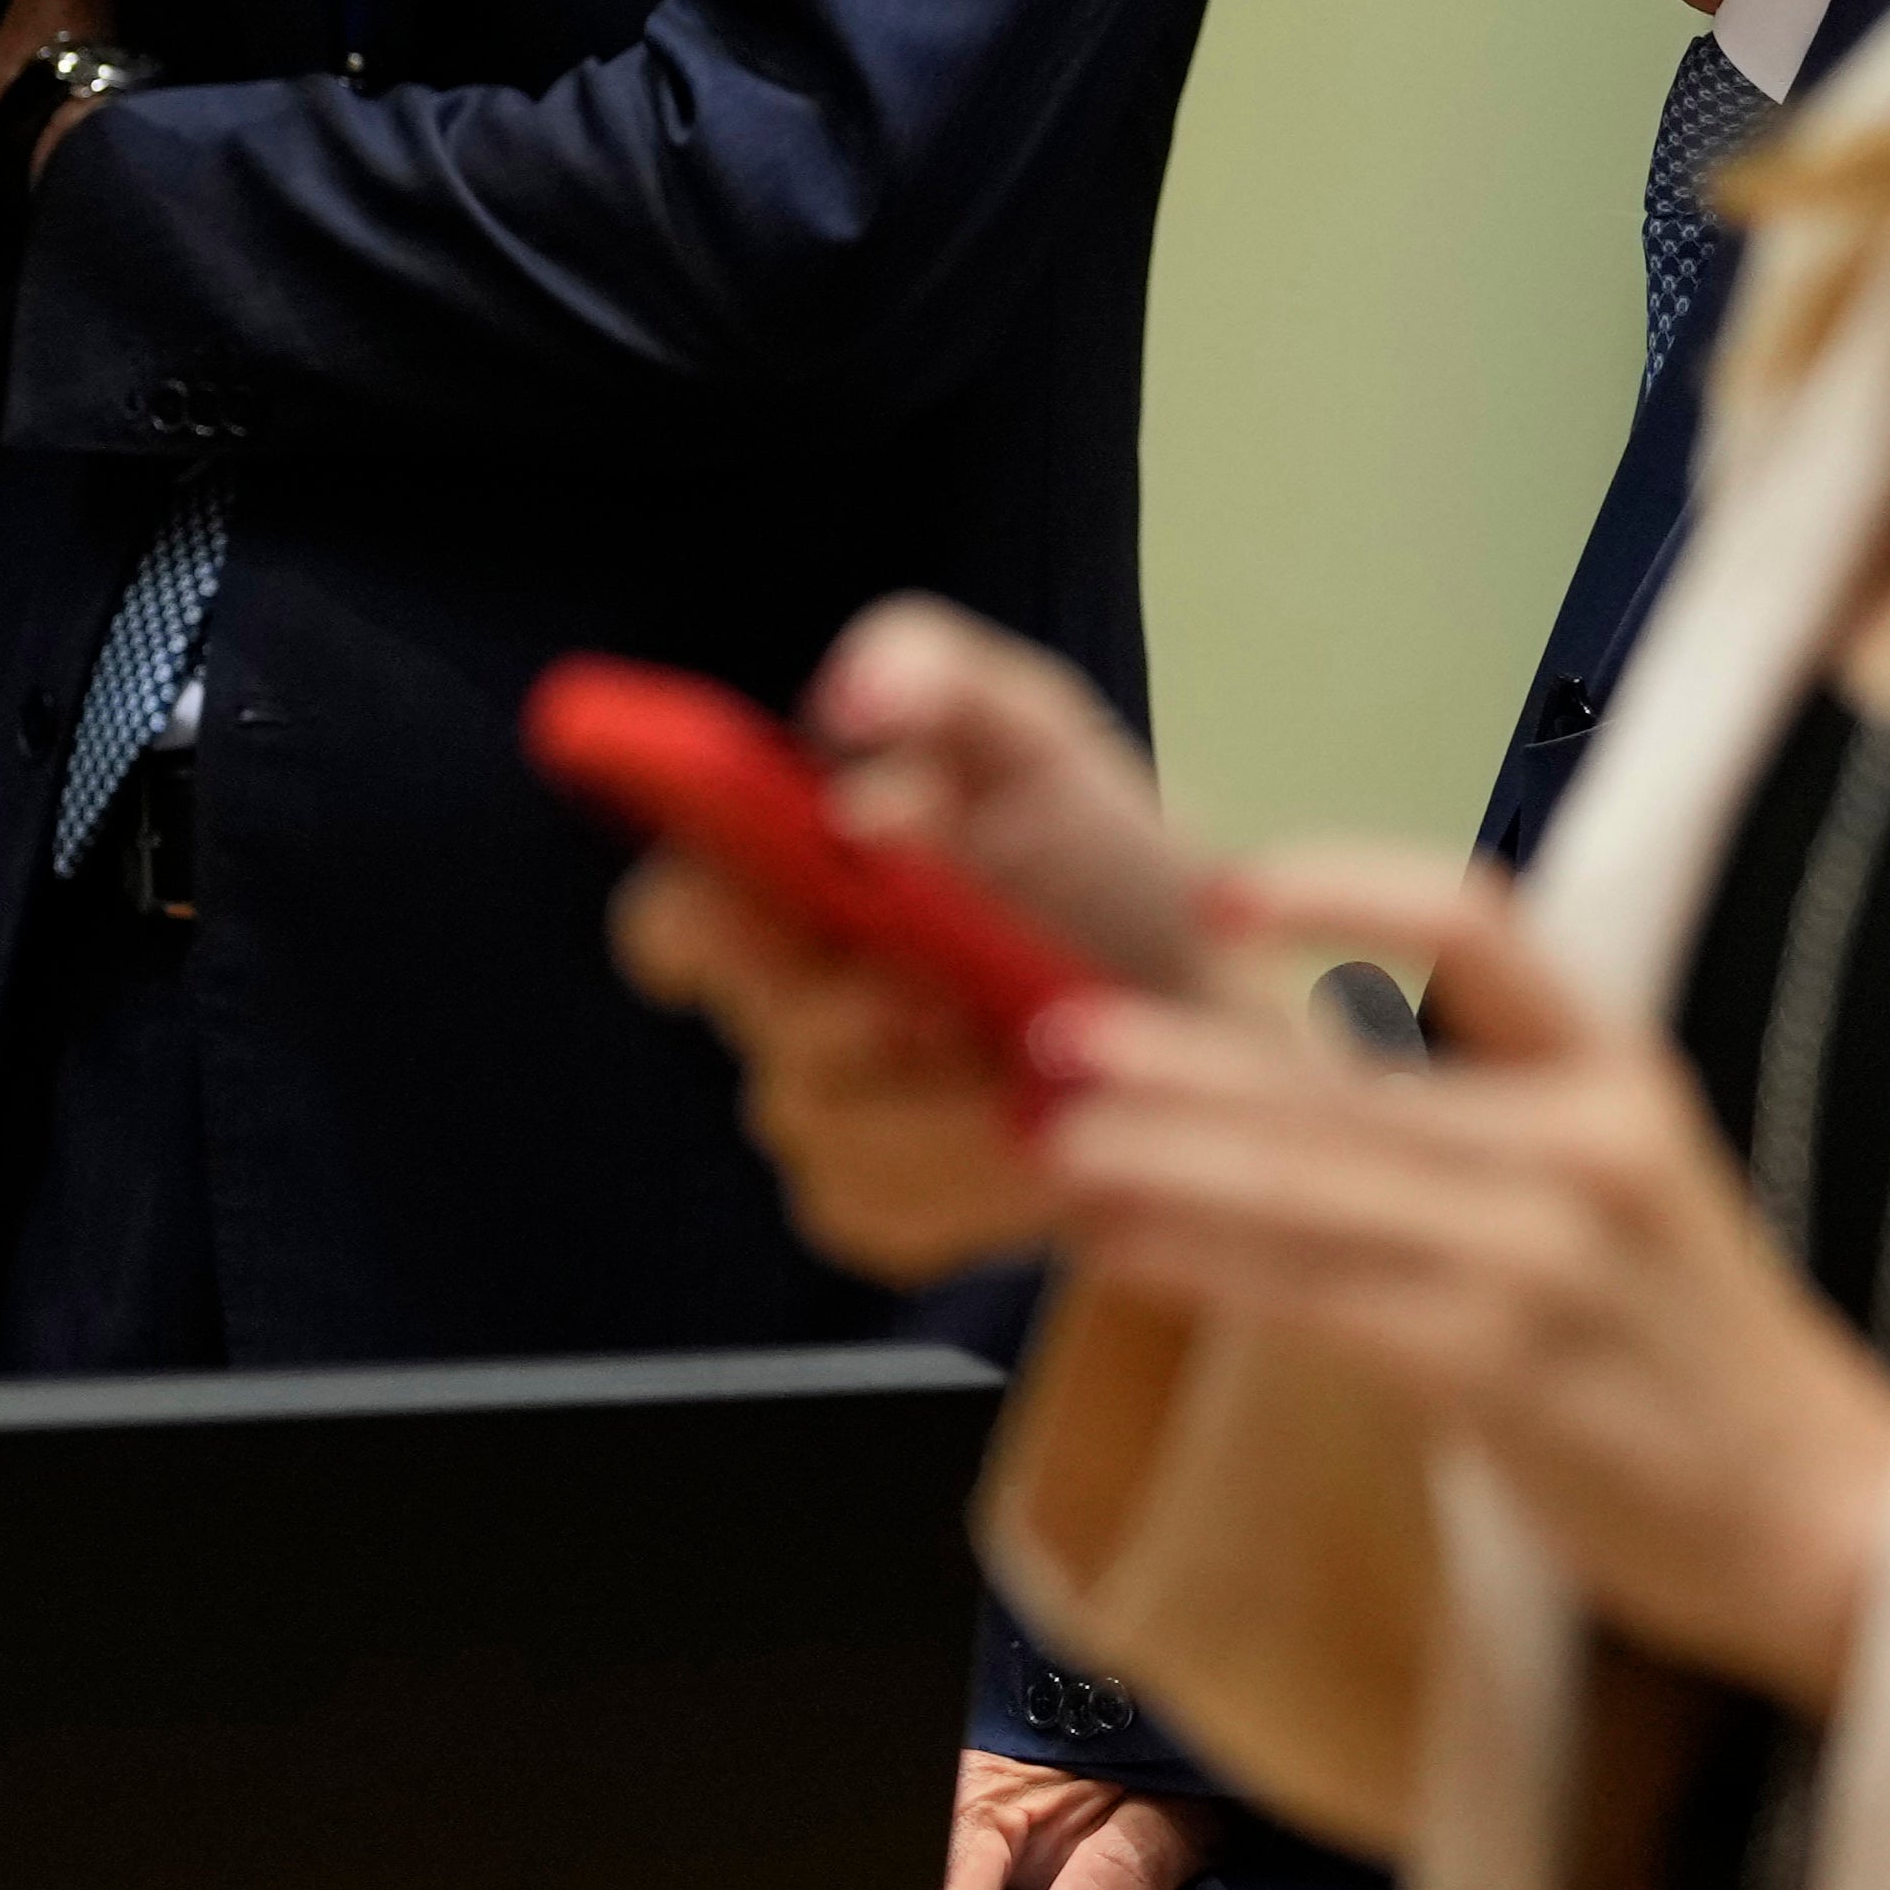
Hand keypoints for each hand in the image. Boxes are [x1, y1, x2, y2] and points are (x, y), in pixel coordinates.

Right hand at [606, 599, 1210, 1285]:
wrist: (1221, 1021)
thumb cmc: (1107, 865)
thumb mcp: (1035, 738)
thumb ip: (934, 673)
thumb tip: (848, 705)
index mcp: (779, 887)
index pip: (668, 918)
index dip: (698, 920)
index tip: (780, 913)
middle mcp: (770, 1008)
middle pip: (754, 1020)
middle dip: (855, 1004)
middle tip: (948, 994)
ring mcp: (815, 1122)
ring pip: (824, 1118)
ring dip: (941, 1090)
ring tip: (1049, 1061)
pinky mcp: (876, 1216)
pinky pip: (887, 1203)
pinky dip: (980, 1169)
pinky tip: (1047, 1134)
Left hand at [1027, 850, 1889, 1708]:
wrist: (1819, 1516)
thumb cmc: (1674, 1345)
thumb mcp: (1607, 1187)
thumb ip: (1465, 1120)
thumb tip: (1250, 1078)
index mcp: (1616, 1072)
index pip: (1478, 925)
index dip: (1346, 889)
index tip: (1223, 892)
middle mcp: (1585, 1144)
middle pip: (1343, 1076)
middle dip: (1178, 1056)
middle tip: (1050, 1032)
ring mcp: (1546, 1257)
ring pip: (1307, 1187)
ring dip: (1157, 1161)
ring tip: (1050, 1140)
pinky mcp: (1503, 1367)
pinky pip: (1315, 1298)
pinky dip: (1202, 1266)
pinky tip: (1118, 1249)